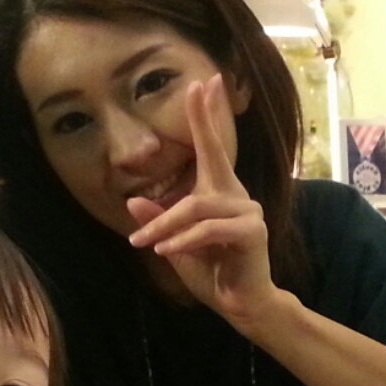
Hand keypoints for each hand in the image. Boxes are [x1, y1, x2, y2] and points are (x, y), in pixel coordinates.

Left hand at [124, 75, 285, 330]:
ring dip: (165, 226)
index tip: (205, 82)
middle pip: (213, 154)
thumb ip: (159, 221)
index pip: (212, 147)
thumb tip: (133, 200)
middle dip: (203, 119)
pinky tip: (166, 251)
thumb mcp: (174, 245)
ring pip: (196, 207)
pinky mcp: (252, 231)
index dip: (206, 115)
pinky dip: (183, 241)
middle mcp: (236, 194)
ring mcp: (247, 211)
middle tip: (195, 85)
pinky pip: (208, 229)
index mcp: (219, 192)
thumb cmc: (211, 272)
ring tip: (144, 244)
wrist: (239, 303)